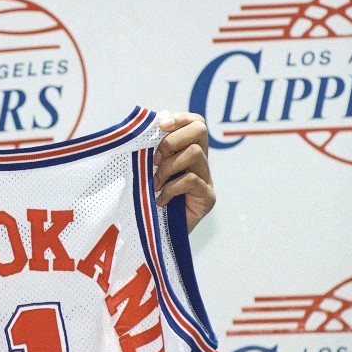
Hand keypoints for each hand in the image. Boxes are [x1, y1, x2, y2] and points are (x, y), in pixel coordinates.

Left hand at [153, 111, 214, 232]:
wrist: (152, 234)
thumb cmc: (145, 197)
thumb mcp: (144, 167)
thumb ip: (150, 145)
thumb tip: (156, 119)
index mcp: (186, 150)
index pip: (195, 122)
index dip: (180, 118)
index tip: (160, 125)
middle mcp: (200, 162)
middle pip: (200, 130)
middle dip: (172, 140)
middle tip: (154, 160)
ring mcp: (207, 179)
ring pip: (194, 153)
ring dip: (168, 167)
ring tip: (154, 184)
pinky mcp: (208, 198)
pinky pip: (190, 180)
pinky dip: (170, 188)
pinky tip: (160, 199)